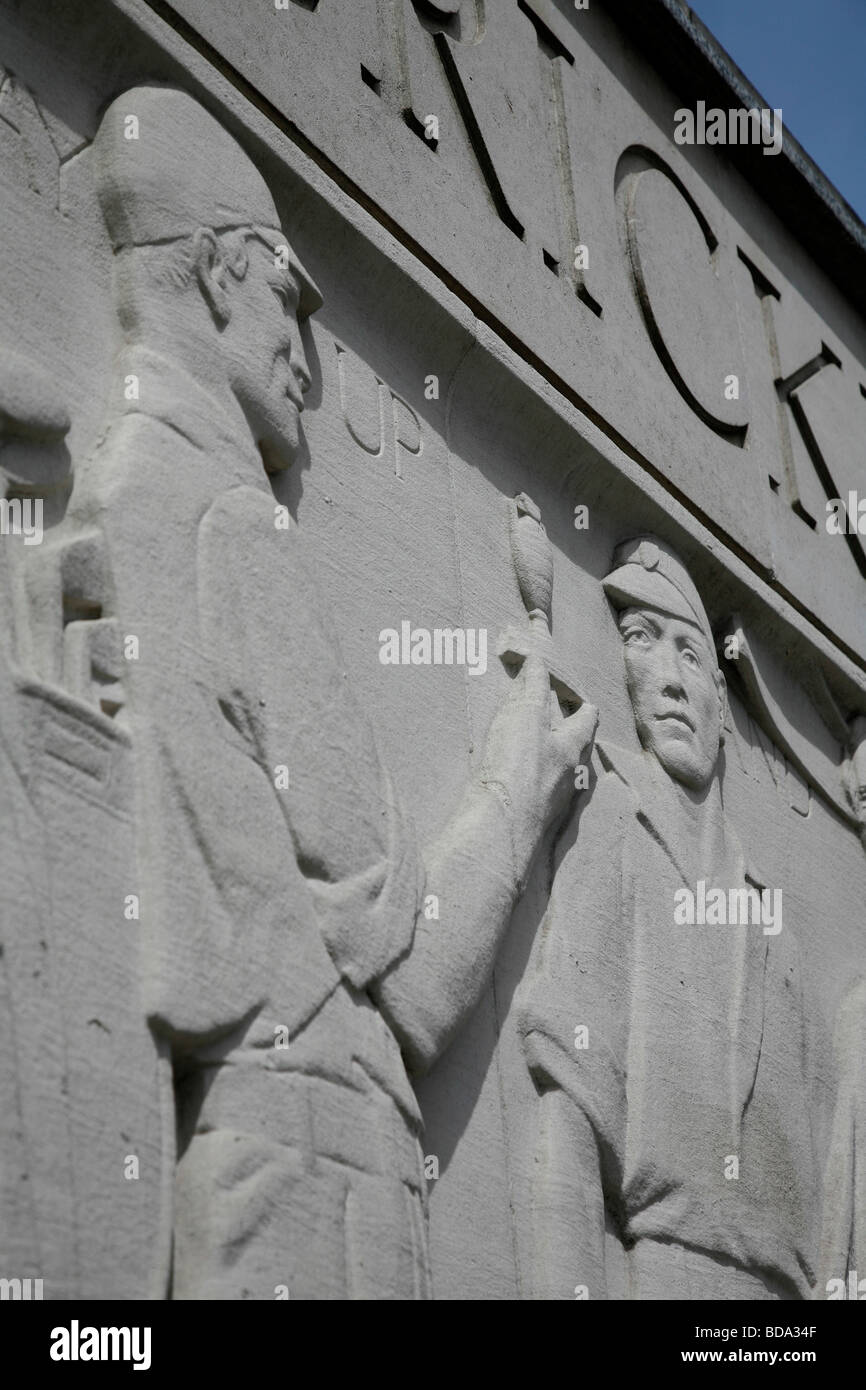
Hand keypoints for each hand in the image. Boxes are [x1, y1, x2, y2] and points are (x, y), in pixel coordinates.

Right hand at [479, 653, 597, 850]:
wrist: (500, 828)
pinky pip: (540, 797)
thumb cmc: (518, 767)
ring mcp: (553, 802)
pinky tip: (519, 789)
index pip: (587, 719)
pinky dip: (533, 787)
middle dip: (571, 736)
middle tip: (560, 724)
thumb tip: (538, 662)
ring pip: (561, 776)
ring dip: (553, 764)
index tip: (575, 696)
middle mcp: (570, 778)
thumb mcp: (523, 717)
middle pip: (578, 751)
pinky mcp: (534, 821)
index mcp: (572, 749)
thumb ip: (531, 690)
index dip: (582, 704)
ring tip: (539, 755)